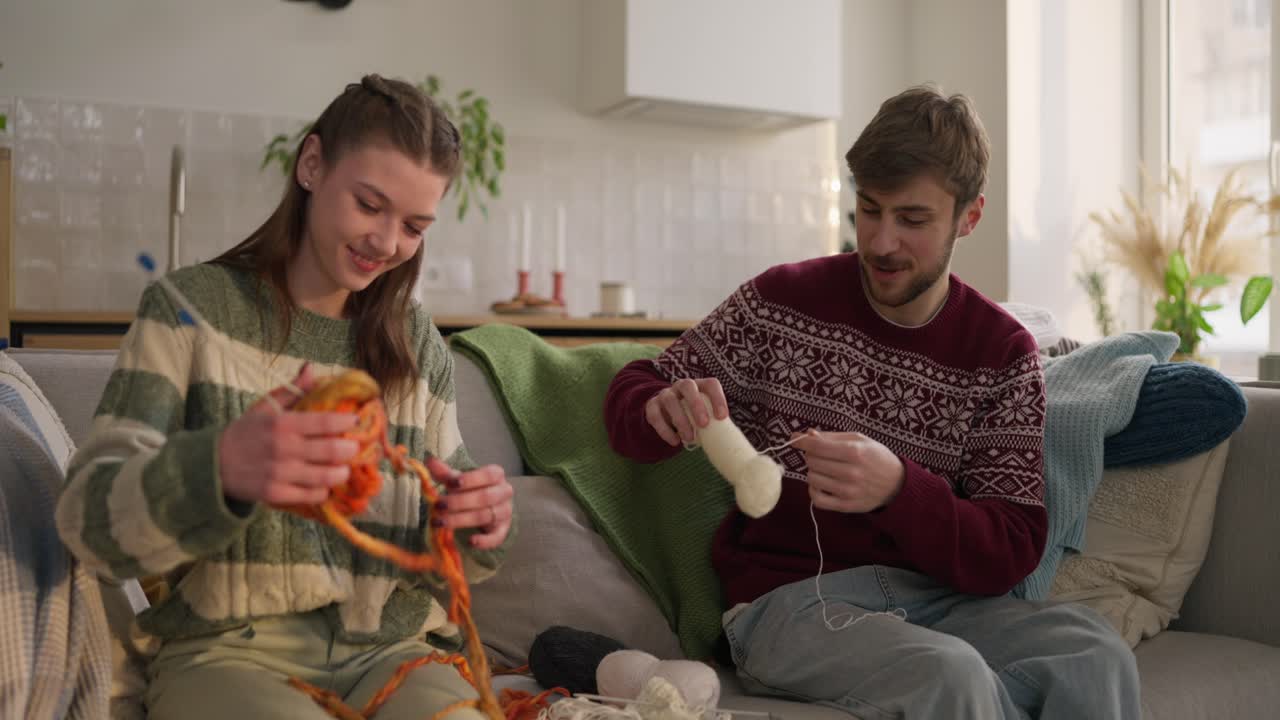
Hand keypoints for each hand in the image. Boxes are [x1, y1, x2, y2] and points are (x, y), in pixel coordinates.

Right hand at [218, 364, 359, 505]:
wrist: (212, 464)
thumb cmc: (244, 433)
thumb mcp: (264, 408)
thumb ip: (292, 391)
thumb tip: (311, 369)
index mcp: (283, 424)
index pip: (325, 422)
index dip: (347, 422)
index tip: (355, 421)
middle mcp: (284, 449)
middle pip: (332, 451)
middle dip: (350, 449)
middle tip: (354, 447)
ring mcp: (280, 473)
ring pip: (326, 476)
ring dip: (341, 472)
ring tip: (344, 468)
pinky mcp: (276, 494)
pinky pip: (311, 495)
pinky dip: (322, 491)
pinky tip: (324, 484)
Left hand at [427, 458, 512, 549]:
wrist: (488, 506)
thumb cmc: (471, 489)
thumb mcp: (459, 480)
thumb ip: (446, 473)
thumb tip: (430, 461)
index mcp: (496, 475)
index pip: (488, 475)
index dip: (470, 479)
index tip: (451, 483)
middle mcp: (504, 492)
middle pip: (485, 497)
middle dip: (459, 502)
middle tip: (438, 506)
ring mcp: (505, 512)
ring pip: (486, 516)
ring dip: (461, 520)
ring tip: (440, 522)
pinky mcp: (502, 530)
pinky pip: (496, 537)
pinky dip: (484, 541)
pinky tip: (470, 541)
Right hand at [645, 377, 729, 445]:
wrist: (665, 414)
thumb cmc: (693, 416)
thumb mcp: (704, 415)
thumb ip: (713, 420)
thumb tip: (729, 440)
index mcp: (699, 386)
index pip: (710, 384)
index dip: (717, 398)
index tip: (722, 417)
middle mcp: (682, 386)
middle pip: (688, 386)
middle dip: (696, 404)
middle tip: (704, 424)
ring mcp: (665, 394)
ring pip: (670, 401)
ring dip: (680, 420)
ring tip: (689, 438)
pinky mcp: (652, 406)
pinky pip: (655, 415)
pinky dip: (665, 430)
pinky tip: (675, 442)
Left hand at [790, 431, 904, 512]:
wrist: (896, 484)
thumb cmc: (876, 457)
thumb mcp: (859, 440)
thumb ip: (832, 437)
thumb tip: (806, 434)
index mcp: (854, 452)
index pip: (816, 446)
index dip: (801, 441)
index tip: (793, 439)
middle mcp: (850, 472)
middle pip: (812, 461)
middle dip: (812, 456)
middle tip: (823, 456)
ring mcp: (848, 491)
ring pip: (812, 479)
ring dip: (814, 472)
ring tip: (826, 470)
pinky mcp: (846, 506)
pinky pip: (817, 499)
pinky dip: (814, 490)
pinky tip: (822, 485)